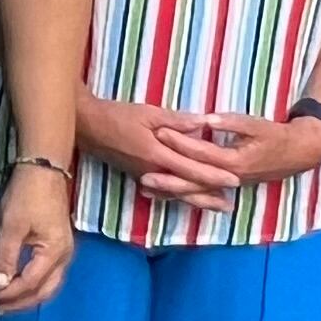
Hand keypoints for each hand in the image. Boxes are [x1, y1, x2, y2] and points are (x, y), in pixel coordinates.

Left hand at [0, 164, 74, 311]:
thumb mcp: (11, 226)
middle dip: (21, 303)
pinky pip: (49, 275)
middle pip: (45, 291)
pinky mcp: (58, 245)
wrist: (43, 168)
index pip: (31, 283)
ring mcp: (64, 251)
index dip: (10, 294)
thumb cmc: (27, 195)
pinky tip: (19, 285)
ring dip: (28, 296)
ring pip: (49, 285)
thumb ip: (6, 257)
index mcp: (54, 252)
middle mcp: (65, 256)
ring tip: (7, 302)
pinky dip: (34, 284)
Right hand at [77, 93, 235, 211]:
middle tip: (230, 207)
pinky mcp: (137, 176)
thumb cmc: (117, 116)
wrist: (87, 127)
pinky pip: (162, 191)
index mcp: (157, 153)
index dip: (213, 175)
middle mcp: (152, 170)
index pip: (191, 168)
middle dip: (209, 197)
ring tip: (215, 208)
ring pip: (175, 193)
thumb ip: (177, 121)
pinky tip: (186, 200)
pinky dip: (177, 197)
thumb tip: (203, 123)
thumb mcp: (149, 113)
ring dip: (196, 200)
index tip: (233, 181)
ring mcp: (144, 175)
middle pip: (186, 188)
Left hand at [145, 111, 320, 190]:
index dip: (180, 142)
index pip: (201, 152)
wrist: (297, 154)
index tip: (159, 133)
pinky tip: (164, 192)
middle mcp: (229, 178)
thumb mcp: (256, 124)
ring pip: (195, 191)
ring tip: (146, 187)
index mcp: (234, 160)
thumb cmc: (276, 136)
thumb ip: (231, 122)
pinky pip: (201, 192)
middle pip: (193, 180)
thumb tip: (207, 119)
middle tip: (142, 174)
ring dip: (171, 190)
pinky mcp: (227, 185)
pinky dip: (183, 193)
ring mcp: (228, 185)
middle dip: (168, 178)